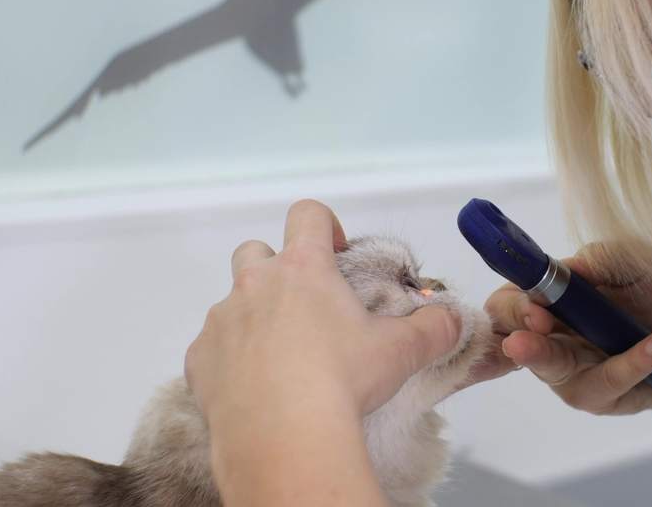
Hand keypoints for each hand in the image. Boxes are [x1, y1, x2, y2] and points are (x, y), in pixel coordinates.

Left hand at [184, 200, 461, 428]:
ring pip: (232, 303)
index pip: (307, 215)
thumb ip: (433, 328)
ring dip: (254, 318)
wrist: (284, 438)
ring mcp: (220, 322)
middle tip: (306, 307)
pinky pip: (212, 350)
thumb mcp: (402, 352)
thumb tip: (453, 319)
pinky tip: (256, 389)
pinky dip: (231, 361)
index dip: (324, 225)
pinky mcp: (198, 362)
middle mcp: (254, 285)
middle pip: (255, 251)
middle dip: (277, 268)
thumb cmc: (344, 380)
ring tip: (284, 359)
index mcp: (303, 269)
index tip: (337, 252)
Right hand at [484, 243, 651, 414]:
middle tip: (534, 330)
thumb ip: (602, 258)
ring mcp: (566, 372)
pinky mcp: (594, 396)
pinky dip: (631, 364)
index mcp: (544, 301)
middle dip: (523, 340)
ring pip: (554, 370)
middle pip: (514, 343)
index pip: (505, 304)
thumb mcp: (634, 264)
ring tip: (575, 342)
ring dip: (566, 358)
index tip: (535, 308)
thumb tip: (573, 267)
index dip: (513, 307)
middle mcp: (546, 338)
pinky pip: (606, 383)